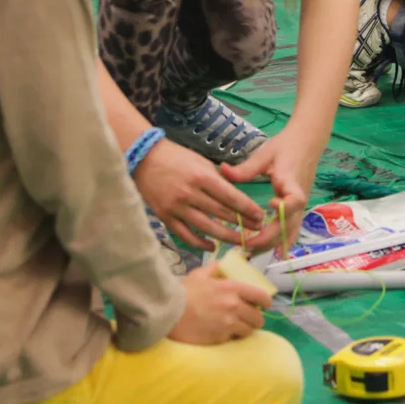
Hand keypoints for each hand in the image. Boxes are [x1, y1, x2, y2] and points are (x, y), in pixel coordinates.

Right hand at [135, 140, 267, 249]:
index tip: (260, 216)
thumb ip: (219, 178)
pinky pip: (186, 235)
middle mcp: (190, 193)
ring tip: (241, 241)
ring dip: (226, 236)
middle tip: (257, 229)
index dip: (247, 208)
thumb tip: (238, 192)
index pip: (230, 196)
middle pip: (221, 213)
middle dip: (242, 222)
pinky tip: (213, 246)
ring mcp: (177, 207)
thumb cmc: (176, 157)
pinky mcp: (165, 217)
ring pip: (206, 227)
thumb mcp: (201, 162)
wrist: (144, 158)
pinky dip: (200, 243)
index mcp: (202, 177)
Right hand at [169, 263, 270, 344]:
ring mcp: (228, 323)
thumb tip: (234, 258)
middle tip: (248, 317)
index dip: (266, 302)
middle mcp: (234, 306)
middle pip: (258, 317)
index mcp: (232, 288)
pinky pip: (235, 339)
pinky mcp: (221, 338)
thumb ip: (218, 267)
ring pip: (249, 330)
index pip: (261, 296)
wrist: (168, 314)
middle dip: (255, 318)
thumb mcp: (200, 274)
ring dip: (245, 329)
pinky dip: (233, 337)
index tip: (264, 304)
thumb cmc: (184, 293)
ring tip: (237, 326)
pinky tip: (225, 332)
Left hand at [221, 122, 323, 250]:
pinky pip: (291, 231)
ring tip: (250, 251)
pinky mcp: (297, 210)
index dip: (285, 207)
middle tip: (245, 245)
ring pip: (290, 233)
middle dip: (268, 238)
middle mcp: (299, 199)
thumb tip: (222, 171)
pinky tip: (265, 250)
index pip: (295, 200)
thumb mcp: (265, 154)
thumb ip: (245, 168)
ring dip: (272, 244)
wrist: (307, 143)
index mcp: (292, 182)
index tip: (269, 205)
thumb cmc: (286, 146)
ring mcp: (300, 207)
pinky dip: (280, 242)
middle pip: (289, 225)